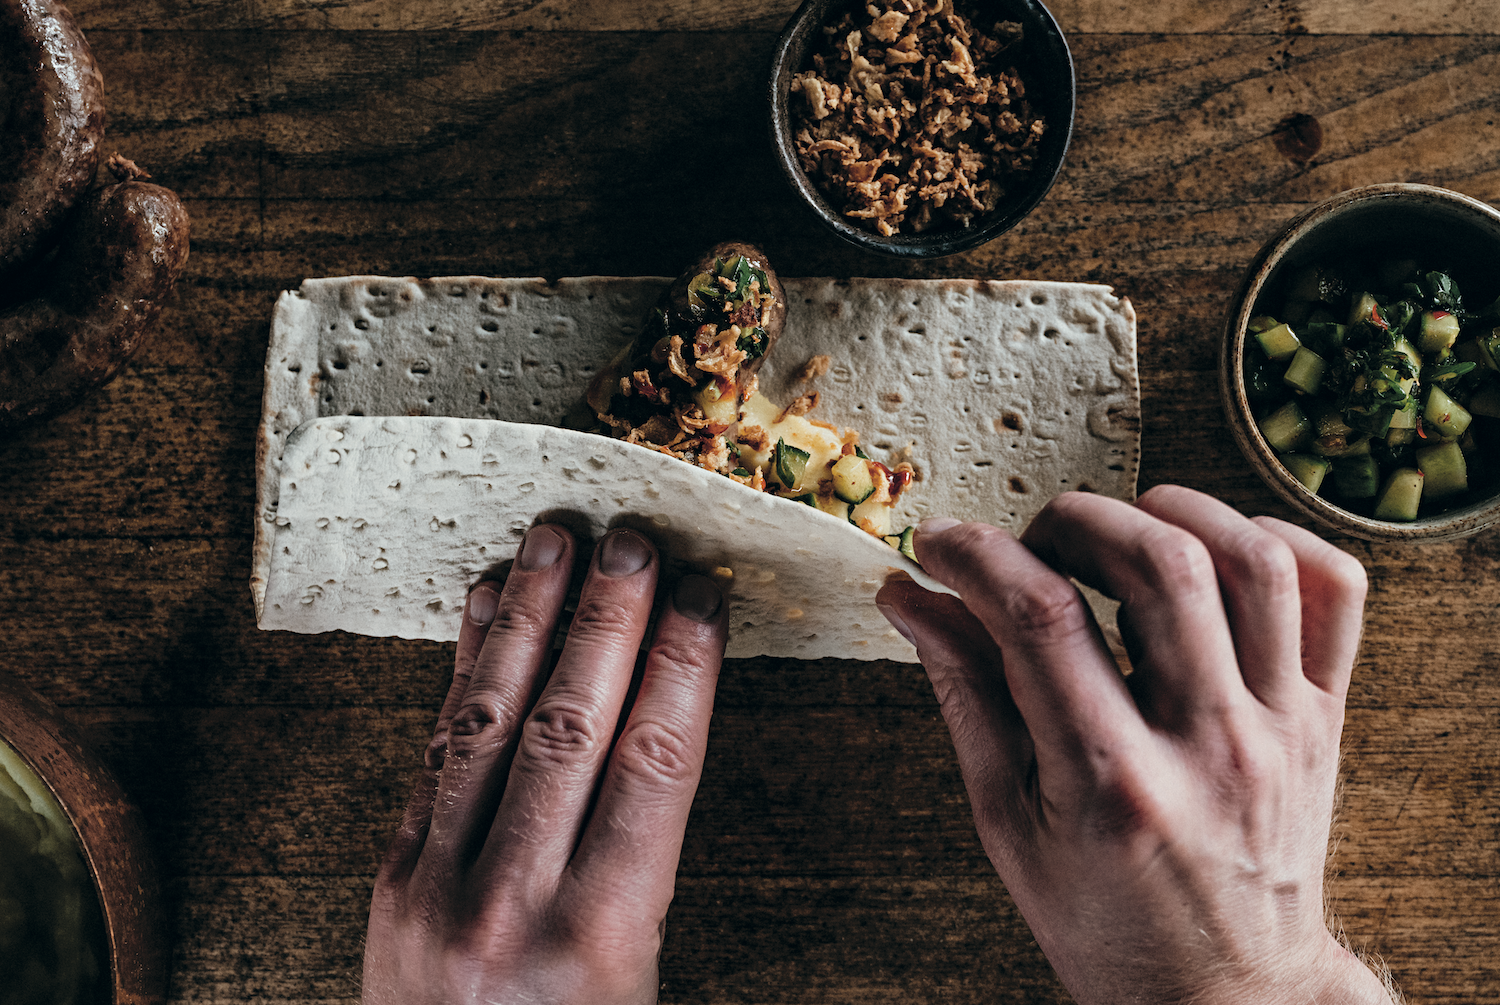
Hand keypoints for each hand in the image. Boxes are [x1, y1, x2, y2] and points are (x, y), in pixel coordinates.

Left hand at [364, 524, 727, 1004]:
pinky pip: (435, 746)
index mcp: (597, 939)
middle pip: (570, 726)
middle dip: (609, 621)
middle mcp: (509, 901)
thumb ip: (652, 866)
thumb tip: (672, 724)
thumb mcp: (641, 983)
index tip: (704, 601)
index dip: (682, 669)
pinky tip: (488, 607)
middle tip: (635, 541)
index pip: (652, 767)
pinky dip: (465, 667)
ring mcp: (434, 882)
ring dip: (529, 620)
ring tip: (557, 541)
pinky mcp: (391, 871)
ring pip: (490, 719)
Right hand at [876, 486, 1394, 1004]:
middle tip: (1033, 543)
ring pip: (1254, 561)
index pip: (1040, 618)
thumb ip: (965, 697)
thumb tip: (913, 601)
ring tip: (1119, 529)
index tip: (940, 545)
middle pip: (1158, 565)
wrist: (1224, 994)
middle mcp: (1208, 748)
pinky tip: (1213, 551)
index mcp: (1111, 785)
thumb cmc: (1106, 921)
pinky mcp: (1324, 719)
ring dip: (1173, 512)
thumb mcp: (1007, 825)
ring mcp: (1280, 729)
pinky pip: (1336, 592)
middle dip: (1073, 519)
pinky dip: (1277, 539)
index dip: (974, 555)